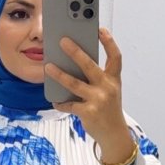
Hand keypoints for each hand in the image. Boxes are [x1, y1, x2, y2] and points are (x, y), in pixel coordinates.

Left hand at [45, 28, 131, 158]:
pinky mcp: (88, 113)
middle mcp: (107, 88)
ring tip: (48, 67)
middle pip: (90, 66)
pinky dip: (61, 103)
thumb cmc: (108, 110)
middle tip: (62, 41)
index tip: (100, 29)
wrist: (114, 136)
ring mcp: (98, 101)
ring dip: (59, 75)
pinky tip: (55, 101)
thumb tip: (72, 63)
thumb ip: (96, 78)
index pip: (115, 57)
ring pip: (75, 84)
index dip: (109, 42)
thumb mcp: (108, 91)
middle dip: (76, 52)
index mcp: (113, 80)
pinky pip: (69, 105)